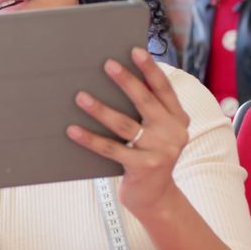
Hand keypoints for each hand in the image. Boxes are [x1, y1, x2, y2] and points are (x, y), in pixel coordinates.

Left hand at [66, 47, 189, 216]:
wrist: (156, 198)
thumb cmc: (148, 158)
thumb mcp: (156, 134)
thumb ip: (146, 113)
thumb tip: (114, 82)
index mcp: (178, 119)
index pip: (163, 89)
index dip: (150, 69)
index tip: (135, 51)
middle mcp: (173, 132)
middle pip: (145, 101)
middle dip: (126, 81)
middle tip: (107, 64)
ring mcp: (160, 150)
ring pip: (125, 124)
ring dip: (100, 109)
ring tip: (80, 96)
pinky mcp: (144, 167)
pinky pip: (110, 149)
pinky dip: (90, 139)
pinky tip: (72, 129)